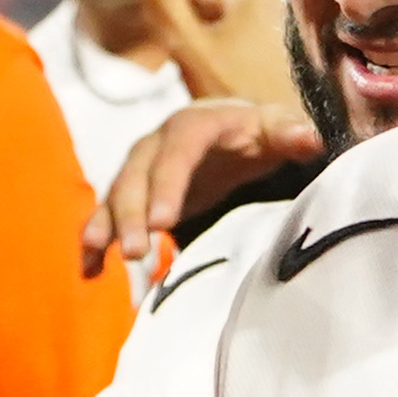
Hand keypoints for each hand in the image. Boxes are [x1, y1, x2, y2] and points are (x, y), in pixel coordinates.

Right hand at [81, 96, 322, 278]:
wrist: (231, 132)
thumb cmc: (257, 133)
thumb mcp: (275, 128)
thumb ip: (290, 133)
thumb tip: (308, 137)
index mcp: (193, 125)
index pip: (176, 153)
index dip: (167, 185)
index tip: (162, 221)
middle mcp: (157, 143)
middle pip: (137, 176)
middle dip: (131, 212)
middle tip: (136, 251)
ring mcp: (140, 169)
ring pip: (116, 194)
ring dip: (107, 224)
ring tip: (99, 254)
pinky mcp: (133, 194)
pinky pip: (107, 214)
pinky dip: (95, 240)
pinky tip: (89, 270)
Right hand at [127, 0, 295, 113]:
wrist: (288, 139)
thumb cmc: (239, 96)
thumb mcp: (190, 48)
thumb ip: (162, 2)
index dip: (175, 19)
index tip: (172, 52)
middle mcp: (277, 2)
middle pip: (218, 9)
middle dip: (198, 35)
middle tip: (194, 73)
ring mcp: (290, 28)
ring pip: (236, 29)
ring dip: (218, 50)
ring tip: (216, 85)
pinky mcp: (297, 53)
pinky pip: (257, 46)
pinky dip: (242, 61)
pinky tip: (240, 89)